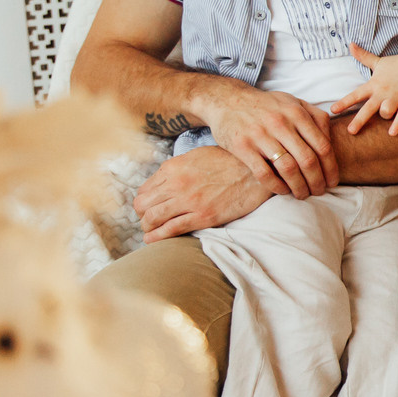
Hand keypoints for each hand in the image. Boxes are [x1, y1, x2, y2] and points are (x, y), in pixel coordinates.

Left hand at [136, 145, 277, 240]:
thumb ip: (178, 167)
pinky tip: (152, 240)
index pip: (144, 189)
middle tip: (147, 221)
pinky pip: (171, 229)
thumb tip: (164, 178)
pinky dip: (156, 237)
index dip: (143, 201)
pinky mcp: (203, 216)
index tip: (148, 207)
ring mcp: (189, 201)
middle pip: (143, 205)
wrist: (255, 170)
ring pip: (152, 218)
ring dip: (147, 227)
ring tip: (150, 231)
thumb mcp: (198, 155)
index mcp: (173, 168)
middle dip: (141, 215)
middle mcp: (176, 184)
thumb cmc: (229, 161)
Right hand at [194, 77, 335, 196]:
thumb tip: (332, 139)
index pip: (322, 146)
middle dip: (317, 181)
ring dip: (299, 187)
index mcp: (297, 113)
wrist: (227, 100)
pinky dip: (277, 186)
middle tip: (319, 192)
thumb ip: (315, 117)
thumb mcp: (293, 102)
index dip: (331, 168)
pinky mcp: (242, 146)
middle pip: (308, 160)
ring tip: (302, 194)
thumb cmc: (266, 106)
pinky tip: (283, 190)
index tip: (332, 181)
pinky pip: (264, 173)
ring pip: (288, 169)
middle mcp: (280, 123)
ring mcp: (260, 135)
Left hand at [332, 41, 397, 136]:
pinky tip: (392, 134)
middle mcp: (383, 93)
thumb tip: (350, 44)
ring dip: (384, 116)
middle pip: (368, 109)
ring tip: (387, 115)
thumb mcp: (378, 61)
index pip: (355, 95)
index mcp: (373, 84)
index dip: (344, 102)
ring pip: (385, 113)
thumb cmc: (397, 64)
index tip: (332, 110)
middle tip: (350, 131)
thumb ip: (363, 56)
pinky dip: (397, 125)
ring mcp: (396, 98)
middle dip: (359, 120)